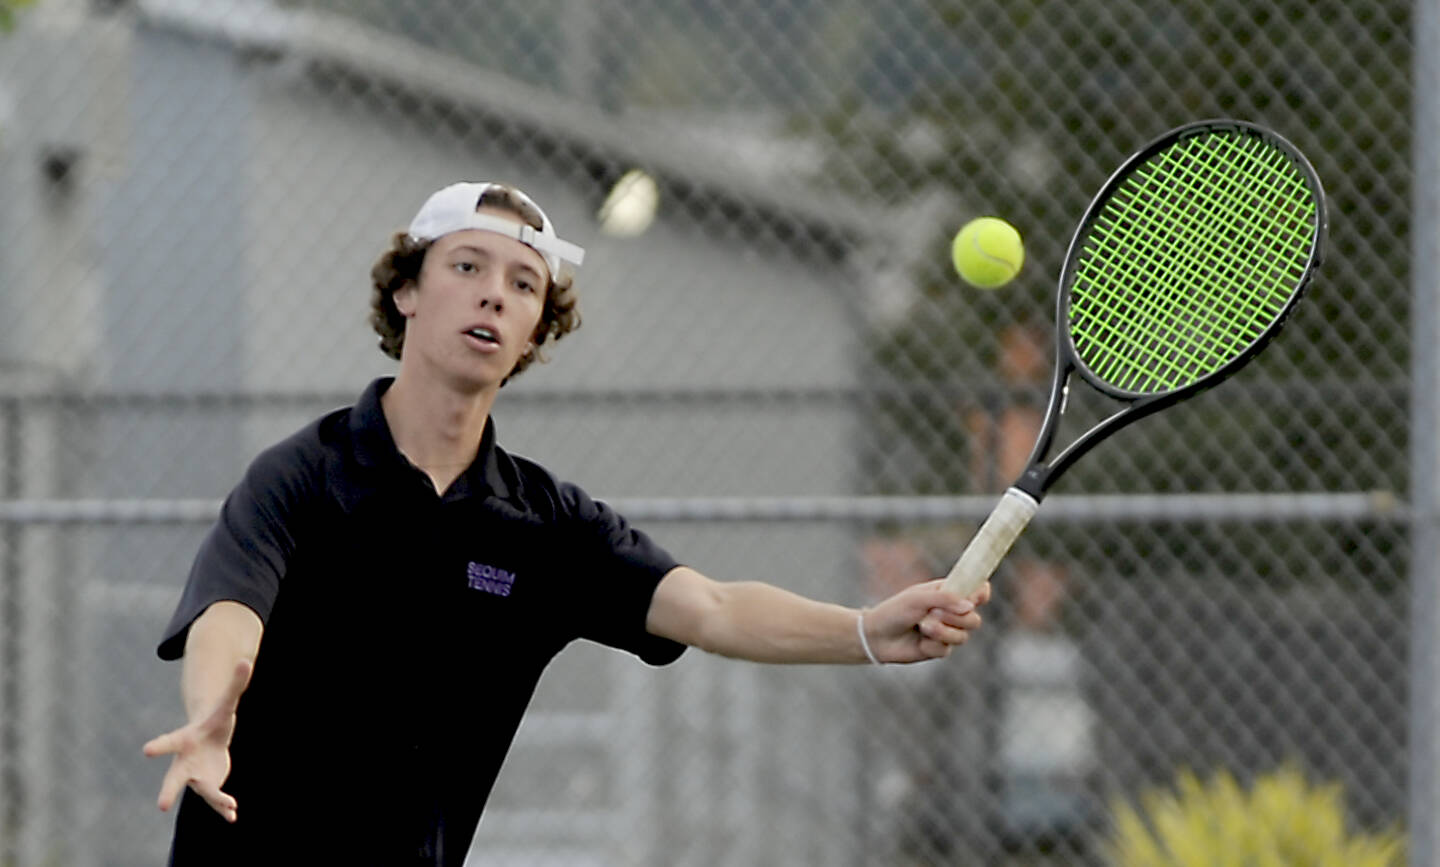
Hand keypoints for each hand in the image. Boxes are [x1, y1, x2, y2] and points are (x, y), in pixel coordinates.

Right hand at [142, 660, 249, 821]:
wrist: (209, 740)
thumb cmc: (215, 719)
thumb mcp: (227, 702)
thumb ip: (235, 684)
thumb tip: (246, 660)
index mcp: (185, 740)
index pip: (170, 742)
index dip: (159, 746)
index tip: (146, 751)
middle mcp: (185, 762)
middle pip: (174, 779)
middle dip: (169, 791)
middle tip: (162, 806)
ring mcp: (196, 776)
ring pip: (202, 791)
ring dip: (215, 798)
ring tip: (230, 806)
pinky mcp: (210, 786)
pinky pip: (216, 800)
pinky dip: (224, 808)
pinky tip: (234, 817)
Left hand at [863, 579, 990, 662]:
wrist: (877, 636)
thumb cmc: (895, 611)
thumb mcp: (918, 598)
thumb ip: (945, 598)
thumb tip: (970, 605)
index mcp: (948, 593)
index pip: (977, 591)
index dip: (981, 593)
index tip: (975, 597)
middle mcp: (951, 612)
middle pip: (974, 618)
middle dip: (956, 618)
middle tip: (934, 613)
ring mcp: (947, 632)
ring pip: (962, 636)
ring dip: (941, 632)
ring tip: (922, 627)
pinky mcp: (939, 649)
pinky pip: (946, 649)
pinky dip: (931, 645)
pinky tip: (919, 641)